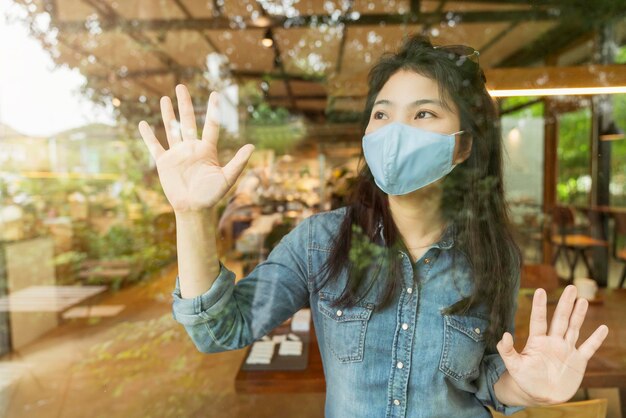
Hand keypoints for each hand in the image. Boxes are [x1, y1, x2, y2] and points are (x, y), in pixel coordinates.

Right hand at [138, 84, 254, 212]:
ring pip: (171, 129)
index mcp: (207, 150)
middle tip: (181, 86)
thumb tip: (252, 146)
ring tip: (165, 98)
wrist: (194, 209)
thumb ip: (238, 162)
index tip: (215, 94)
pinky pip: (155, 146)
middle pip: (188, 121)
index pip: (211, 125)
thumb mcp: (227, 178)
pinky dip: (148, 136)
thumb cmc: (212, 195)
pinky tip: (143, 124)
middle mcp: (192, 148)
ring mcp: (177, 154)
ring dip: (168, 114)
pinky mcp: (164, 163)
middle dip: (184, 104)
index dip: (213, 110)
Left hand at [496, 285, 608, 404]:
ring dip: (579, 315)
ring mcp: (566, 349)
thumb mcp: (514, 366)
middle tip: (570, 287)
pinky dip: (596, 339)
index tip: (540, 290)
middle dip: (565, 304)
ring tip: (582, 300)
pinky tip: (603, 328)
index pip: (538, 320)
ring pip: (574, 328)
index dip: (539, 306)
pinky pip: (588, 348)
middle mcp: (553, 341)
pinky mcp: (578, 360)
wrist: (539, 394)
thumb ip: (507, 351)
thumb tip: (504, 335)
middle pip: (560, 319)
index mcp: (537, 341)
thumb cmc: (524, 378)